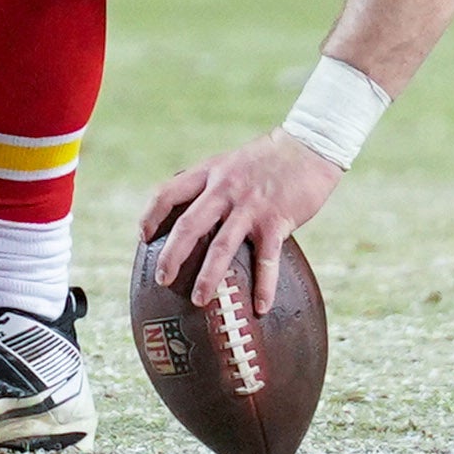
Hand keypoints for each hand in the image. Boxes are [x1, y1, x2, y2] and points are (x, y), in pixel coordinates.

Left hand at [140, 130, 343, 316]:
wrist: (309, 147)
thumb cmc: (267, 158)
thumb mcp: (229, 162)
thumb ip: (210, 184)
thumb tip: (188, 209)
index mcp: (209, 173)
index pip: (168, 193)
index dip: (151, 216)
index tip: (144, 237)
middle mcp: (225, 189)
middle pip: (189, 226)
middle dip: (172, 255)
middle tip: (162, 279)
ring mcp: (250, 207)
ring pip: (221, 247)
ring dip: (208, 276)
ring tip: (199, 300)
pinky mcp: (276, 221)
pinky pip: (266, 260)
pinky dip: (263, 286)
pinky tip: (260, 307)